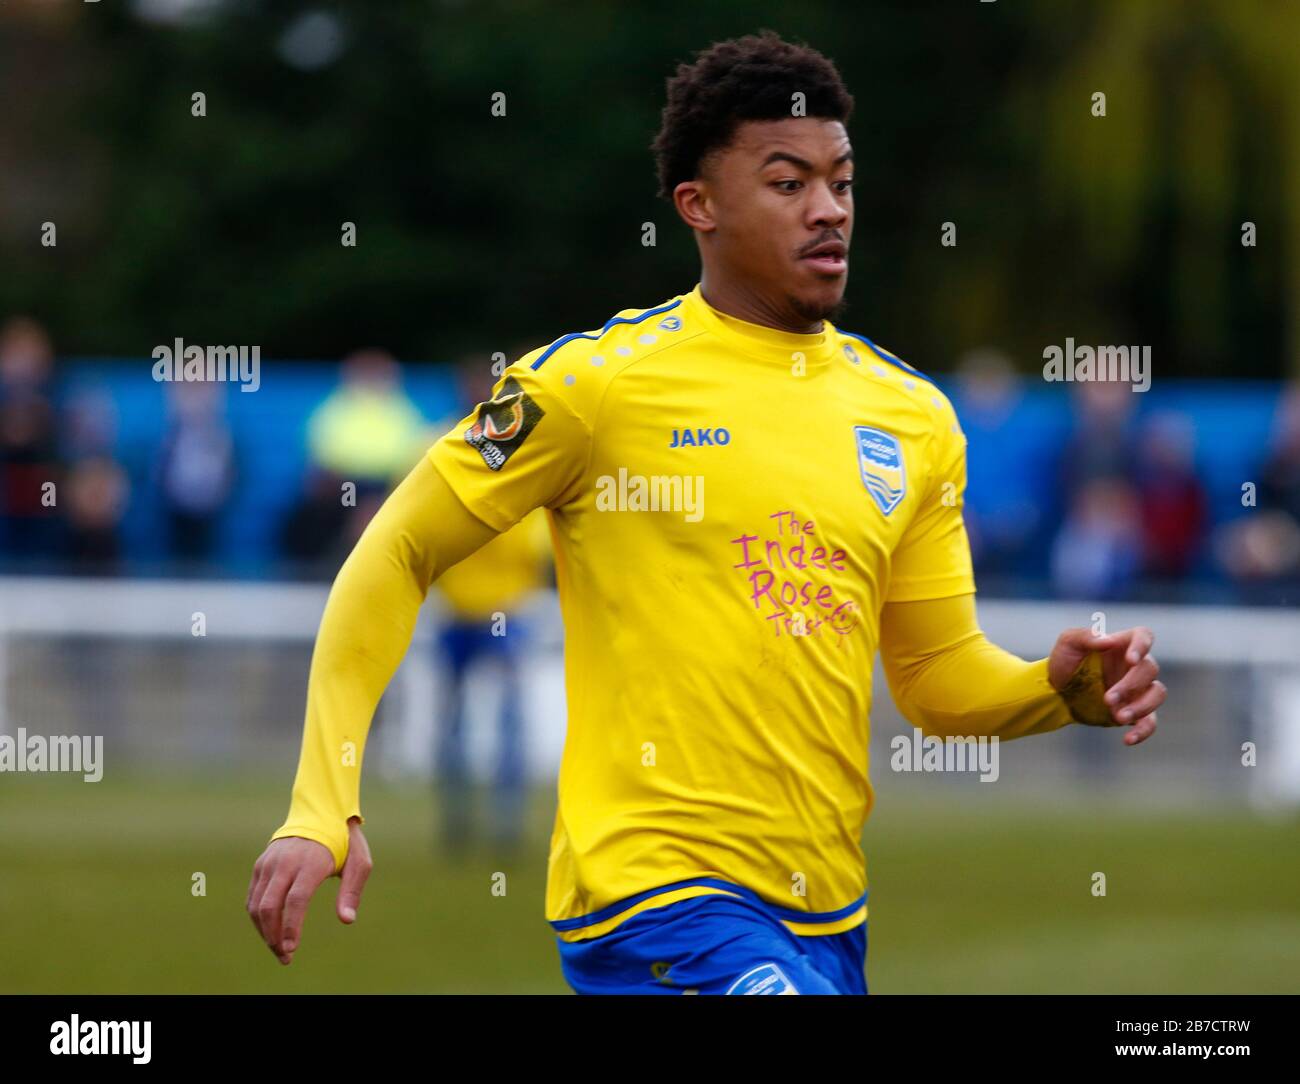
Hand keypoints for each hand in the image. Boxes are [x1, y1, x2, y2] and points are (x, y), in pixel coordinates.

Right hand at [246, 818, 371, 964]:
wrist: (320, 813)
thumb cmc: (344, 843)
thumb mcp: (359, 862)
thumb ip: (352, 891)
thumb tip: (347, 920)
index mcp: (311, 862)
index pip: (295, 900)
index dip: (291, 927)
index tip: (291, 948)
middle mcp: (285, 862)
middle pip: (270, 906)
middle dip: (273, 936)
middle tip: (285, 957)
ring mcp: (270, 863)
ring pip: (257, 905)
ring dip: (263, 931)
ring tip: (277, 948)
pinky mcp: (261, 865)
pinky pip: (253, 897)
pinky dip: (258, 918)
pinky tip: (269, 931)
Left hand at [1048, 626, 1165, 745]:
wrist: (1056, 691)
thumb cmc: (1064, 662)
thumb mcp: (1068, 643)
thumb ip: (1086, 636)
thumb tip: (1109, 640)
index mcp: (1121, 644)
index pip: (1144, 636)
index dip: (1142, 646)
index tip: (1131, 659)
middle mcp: (1134, 666)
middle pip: (1150, 669)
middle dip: (1130, 685)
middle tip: (1107, 698)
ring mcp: (1137, 689)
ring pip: (1157, 694)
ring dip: (1142, 706)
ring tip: (1118, 716)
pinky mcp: (1133, 711)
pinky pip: (1150, 722)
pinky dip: (1143, 731)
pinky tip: (1128, 739)